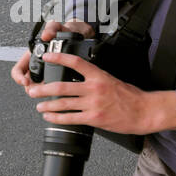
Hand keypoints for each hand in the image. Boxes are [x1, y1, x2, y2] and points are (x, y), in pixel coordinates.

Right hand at [10, 19, 93, 87]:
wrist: (78, 36)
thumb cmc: (64, 32)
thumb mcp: (57, 27)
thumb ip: (51, 28)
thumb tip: (45, 35)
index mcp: (31, 56)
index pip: (17, 71)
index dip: (19, 78)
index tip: (26, 82)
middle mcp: (37, 66)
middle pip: (28, 84)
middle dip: (33, 89)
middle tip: (42, 90)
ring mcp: (46, 73)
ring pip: (39, 88)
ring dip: (44, 91)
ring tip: (53, 91)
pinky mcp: (57, 78)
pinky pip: (52, 88)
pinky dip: (55, 90)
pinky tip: (62, 90)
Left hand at [24, 51, 175, 135]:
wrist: (143, 111)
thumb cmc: (130, 97)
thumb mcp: (112, 80)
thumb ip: (95, 79)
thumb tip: (79, 80)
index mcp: (98, 75)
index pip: (75, 62)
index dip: (58, 58)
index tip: (47, 56)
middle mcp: (94, 88)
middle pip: (62, 86)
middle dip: (43, 89)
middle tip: (32, 90)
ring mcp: (93, 104)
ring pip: (63, 104)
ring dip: (47, 105)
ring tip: (38, 106)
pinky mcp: (94, 118)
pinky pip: (71, 118)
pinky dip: (57, 118)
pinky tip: (49, 117)